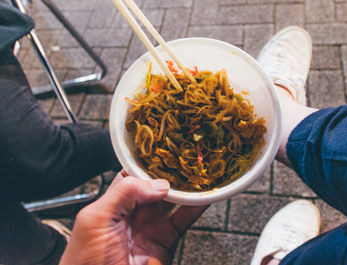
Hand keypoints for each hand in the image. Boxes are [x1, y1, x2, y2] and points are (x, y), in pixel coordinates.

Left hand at [59, 171, 206, 264]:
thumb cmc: (85, 260)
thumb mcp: (95, 219)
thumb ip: (123, 194)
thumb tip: (157, 184)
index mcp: (114, 201)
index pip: (134, 174)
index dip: (148, 163)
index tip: (164, 149)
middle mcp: (135, 210)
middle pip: (158, 185)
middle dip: (172, 172)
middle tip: (187, 158)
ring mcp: (152, 225)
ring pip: (174, 199)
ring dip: (187, 187)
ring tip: (200, 172)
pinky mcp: (167, 240)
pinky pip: (184, 218)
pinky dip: (197, 207)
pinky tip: (205, 195)